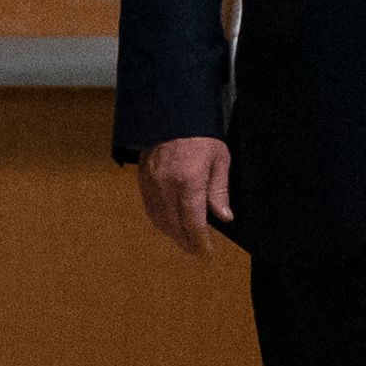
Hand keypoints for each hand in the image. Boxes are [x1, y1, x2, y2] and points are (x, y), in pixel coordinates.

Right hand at [135, 136, 232, 254]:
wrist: (171, 114)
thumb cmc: (199, 135)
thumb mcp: (219, 159)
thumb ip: (219, 191)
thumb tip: (224, 217)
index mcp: (188, 181)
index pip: (193, 222)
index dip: (200, 241)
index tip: (207, 252)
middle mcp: (166, 186)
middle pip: (174, 226)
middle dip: (186, 242)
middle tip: (197, 251)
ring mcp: (151, 183)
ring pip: (159, 220)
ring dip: (172, 234)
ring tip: (185, 240)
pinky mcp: (142, 180)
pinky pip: (150, 208)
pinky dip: (160, 220)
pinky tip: (170, 223)